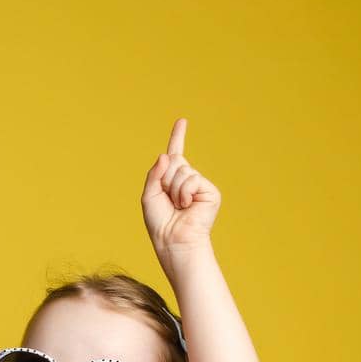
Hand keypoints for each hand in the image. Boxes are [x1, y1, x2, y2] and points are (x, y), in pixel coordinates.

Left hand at [141, 117, 221, 255]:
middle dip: (166, 179)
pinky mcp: (210, 191)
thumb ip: (154, 173)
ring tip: (178, 206)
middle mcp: (188, 180)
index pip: (176, 154)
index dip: (178, 137)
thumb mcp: (149, 195)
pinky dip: (184, 192)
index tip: (182, 121)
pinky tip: (186, 206)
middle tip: (169, 200)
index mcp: (172, 179)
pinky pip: (193, 179)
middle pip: (175, 161)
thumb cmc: (160, 223)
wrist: (173, 240)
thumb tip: (167, 155)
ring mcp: (200, 185)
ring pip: (183, 171)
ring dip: (174, 189)